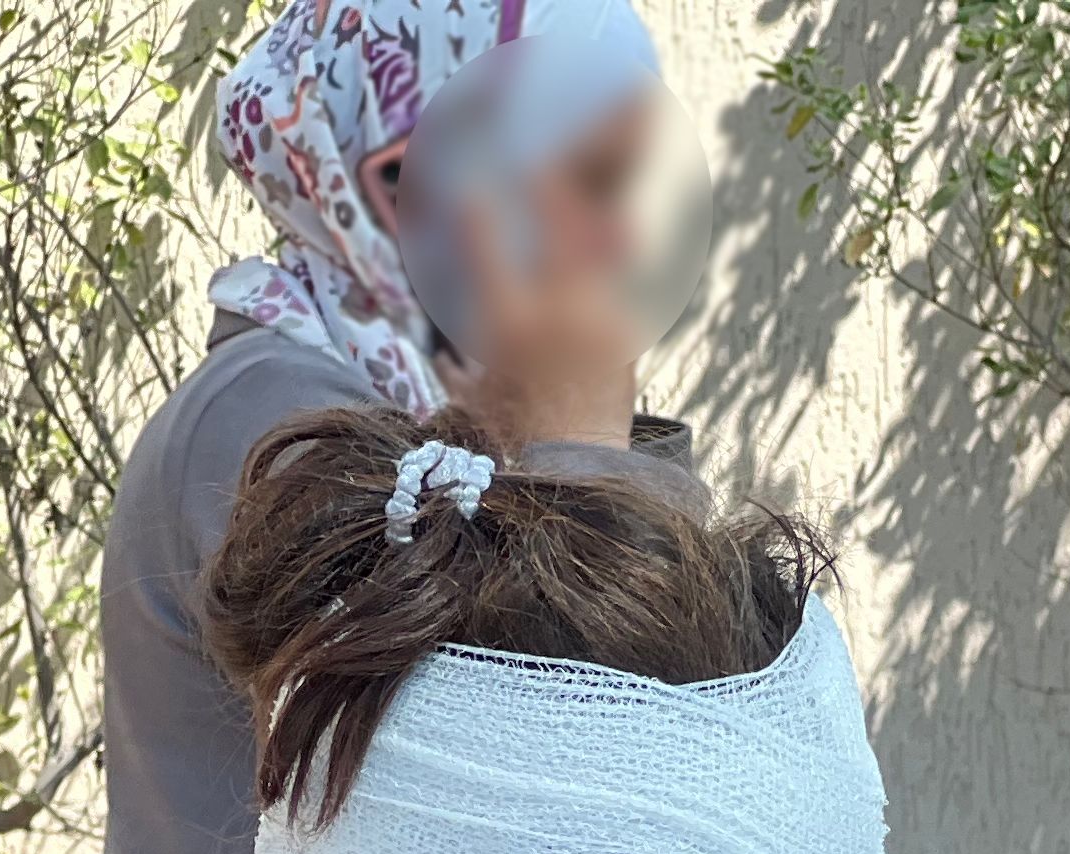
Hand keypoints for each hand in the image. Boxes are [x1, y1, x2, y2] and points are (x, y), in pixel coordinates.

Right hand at [442, 189, 639, 452]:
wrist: (576, 471)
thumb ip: (456, 369)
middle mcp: (555, 312)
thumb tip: (443, 354)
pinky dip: (614, 263)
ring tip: (589, 193)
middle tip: (544, 167)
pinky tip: (616, 239)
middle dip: (553, 187)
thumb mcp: (472, 401)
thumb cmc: (514, 439)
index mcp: (506, 323)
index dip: (475, 213)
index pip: (483, 246)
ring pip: (600, 247)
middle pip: (560, 225)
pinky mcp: (626, 335)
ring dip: (592, 214)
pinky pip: (619, 286)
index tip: (471, 194)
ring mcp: (597, 320)